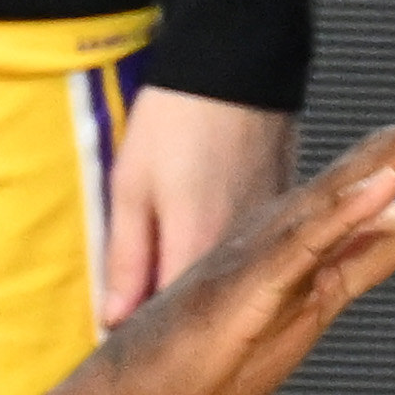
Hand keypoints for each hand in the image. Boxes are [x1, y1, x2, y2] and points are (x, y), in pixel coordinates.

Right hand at [29, 81, 394, 394]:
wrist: (139, 390)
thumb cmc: (215, 351)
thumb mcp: (314, 303)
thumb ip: (357, 260)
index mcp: (308, 227)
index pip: (383, 170)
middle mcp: (290, 221)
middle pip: (374, 161)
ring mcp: (269, 246)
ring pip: (345, 187)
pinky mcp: (251, 281)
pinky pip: (305, 240)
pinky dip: (348, 209)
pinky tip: (387, 186)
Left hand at [100, 85, 299, 315]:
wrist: (235, 66)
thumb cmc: (177, 119)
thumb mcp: (130, 187)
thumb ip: (125, 260)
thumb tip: (113, 316)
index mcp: (197, 249)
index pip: (167, 319)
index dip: (139, 327)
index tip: (119, 328)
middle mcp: (242, 252)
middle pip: (202, 304)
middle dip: (169, 307)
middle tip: (137, 301)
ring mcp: (266, 232)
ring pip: (227, 278)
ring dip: (201, 280)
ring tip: (175, 258)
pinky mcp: (280, 212)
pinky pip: (249, 250)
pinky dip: (227, 252)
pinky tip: (209, 230)